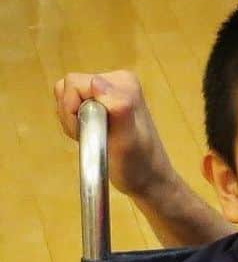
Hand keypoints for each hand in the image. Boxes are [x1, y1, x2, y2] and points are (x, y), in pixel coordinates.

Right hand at [53, 69, 171, 199]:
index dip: (72, 110)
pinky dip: (75, 124)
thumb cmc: (137, 164)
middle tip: (90, 137)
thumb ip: (118, 108)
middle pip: (68, 89)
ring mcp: (108, 92)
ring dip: (72, 121)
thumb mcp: (127, 139)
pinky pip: (71, 107)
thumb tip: (96, 82)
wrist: (147, 181)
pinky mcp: (101, 105)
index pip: (74, 84)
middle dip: (71, 116)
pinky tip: (92, 137)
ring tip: (93, 139)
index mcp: (122, 82)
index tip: (89, 131)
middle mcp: (115, 81)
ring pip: (67, 98)